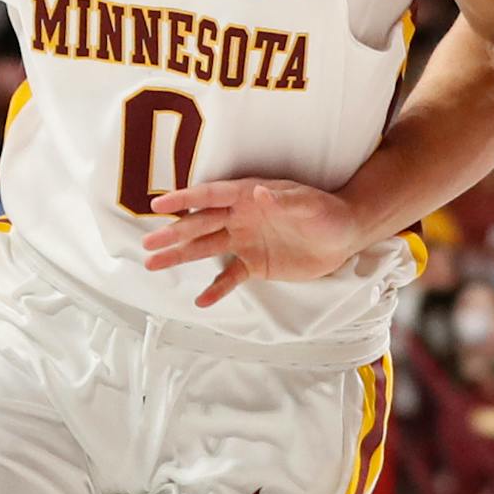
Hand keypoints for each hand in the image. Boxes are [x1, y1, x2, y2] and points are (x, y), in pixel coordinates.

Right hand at [143, 179, 366, 307]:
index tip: (158, 204)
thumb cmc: (327, 211)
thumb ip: (282, 200)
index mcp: (248, 196)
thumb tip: (257, 193)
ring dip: (181, 256)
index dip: (185, 199)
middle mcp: (241, 217)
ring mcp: (246, 241)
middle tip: (147, 243)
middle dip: (173, 233)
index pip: (211, 196)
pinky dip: (216, 288)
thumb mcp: (308, 204)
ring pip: (206, 248)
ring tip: (153, 264)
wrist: (346, 234)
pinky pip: (230, 277)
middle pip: (200, 225)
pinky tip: (200, 300)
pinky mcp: (255, 264)